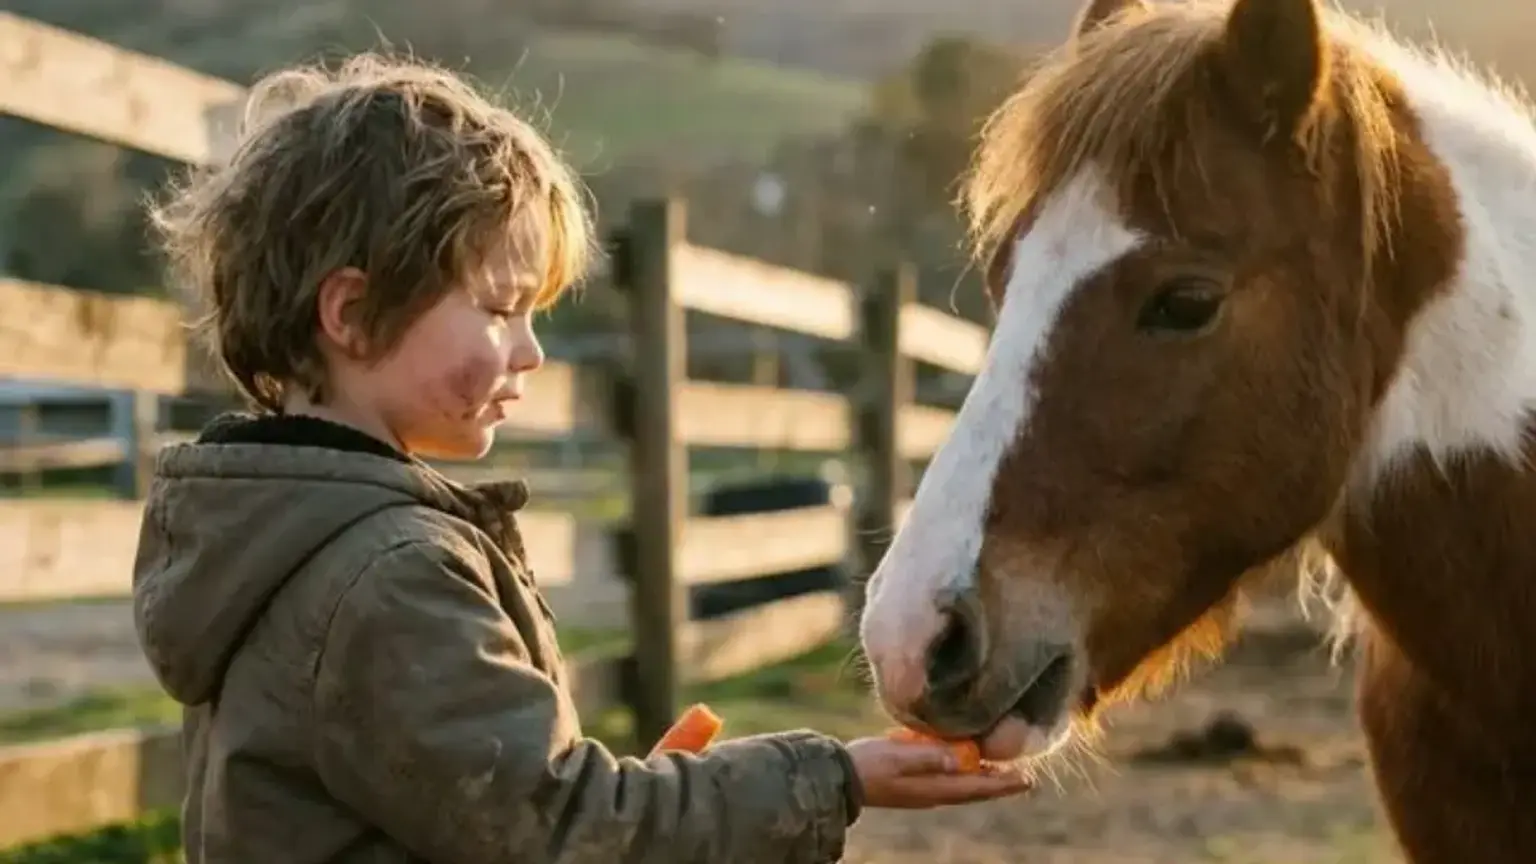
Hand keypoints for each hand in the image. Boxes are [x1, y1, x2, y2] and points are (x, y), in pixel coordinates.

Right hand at [845, 736, 1033, 808]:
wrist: (841, 778)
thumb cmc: (868, 763)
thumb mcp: (898, 755)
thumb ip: (929, 755)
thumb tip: (959, 757)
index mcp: (934, 787)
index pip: (977, 786)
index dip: (1003, 783)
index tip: (1028, 779)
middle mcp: (933, 794)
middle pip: (974, 789)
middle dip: (998, 783)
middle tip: (1023, 777)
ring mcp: (922, 792)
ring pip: (961, 786)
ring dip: (981, 779)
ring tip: (999, 771)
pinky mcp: (913, 787)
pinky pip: (946, 782)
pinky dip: (961, 775)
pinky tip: (962, 764)